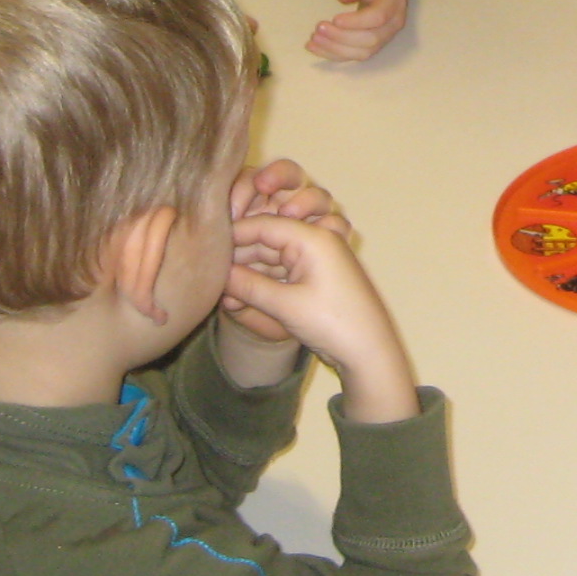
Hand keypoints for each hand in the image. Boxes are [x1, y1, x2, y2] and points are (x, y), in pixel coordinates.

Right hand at [216, 165, 342, 346]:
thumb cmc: (333, 323)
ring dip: (248, 267)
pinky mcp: (315, 275)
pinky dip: (262, 277)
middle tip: (210, 270)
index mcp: (313, 236)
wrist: (370, 352)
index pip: (263, 224)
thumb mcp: (285, 305)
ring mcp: (316, 257)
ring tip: (221, 286)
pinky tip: (239, 293)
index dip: (232, 235)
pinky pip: (282, 266)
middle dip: (239, 253)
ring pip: (272, 253)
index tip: (206, 249)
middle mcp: (316, 239)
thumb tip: (218, 275)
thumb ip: (248, 286)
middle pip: (267, 236)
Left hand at [310, 0, 410, 61]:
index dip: (356, 22)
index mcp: (393, 5)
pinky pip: (354, 55)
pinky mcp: (373, 46)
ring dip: (335, 49)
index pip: (377, 18)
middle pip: (370, 39)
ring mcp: (384, 39)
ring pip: (362, 53)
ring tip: (313, 40)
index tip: (334, 19)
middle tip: (319, 28)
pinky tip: (315, 48)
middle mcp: (392, 26)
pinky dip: (334, 54)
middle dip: (341, 37)